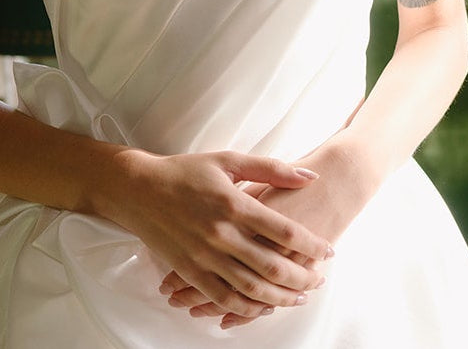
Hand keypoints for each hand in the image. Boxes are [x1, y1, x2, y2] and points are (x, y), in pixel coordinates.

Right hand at [160, 142, 366, 328]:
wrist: (139, 189)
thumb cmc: (185, 170)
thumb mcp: (228, 160)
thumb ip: (270, 169)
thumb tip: (310, 175)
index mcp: (233, 203)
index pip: (283, 231)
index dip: (310, 244)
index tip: (328, 251)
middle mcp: (220, 234)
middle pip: (271, 265)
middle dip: (302, 277)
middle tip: (319, 280)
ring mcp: (204, 256)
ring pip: (251, 288)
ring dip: (279, 297)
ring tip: (298, 297)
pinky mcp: (189, 271)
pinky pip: (223, 298)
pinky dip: (246, 308)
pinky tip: (262, 306)